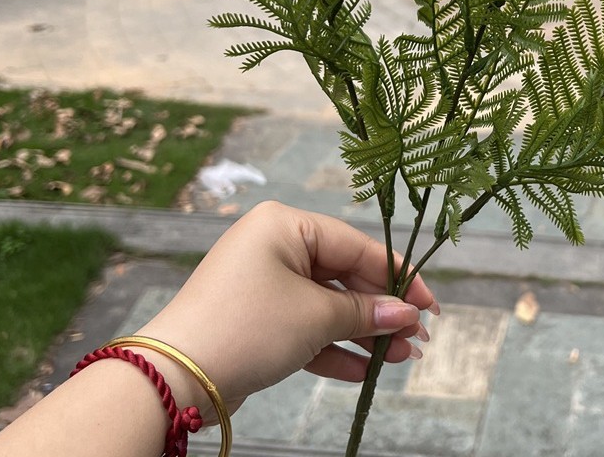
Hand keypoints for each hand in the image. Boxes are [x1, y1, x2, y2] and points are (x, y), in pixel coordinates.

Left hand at [135, 201, 437, 414]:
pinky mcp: (255, 320)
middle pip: (343, 276)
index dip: (397, 276)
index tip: (429, 305)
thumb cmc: (247, 327)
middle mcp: (274, 247)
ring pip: (326, 306)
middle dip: (381, 311)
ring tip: (401, 357)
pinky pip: (304, 327)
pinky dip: (332, 347)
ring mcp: (263, 285)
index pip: (356, 246)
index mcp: (286, 226)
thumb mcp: (314, 316)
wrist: (173, 377)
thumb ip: (364, 312)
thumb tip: (407, 315)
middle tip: (417, 338)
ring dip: (362, 333)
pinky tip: (365, 371)